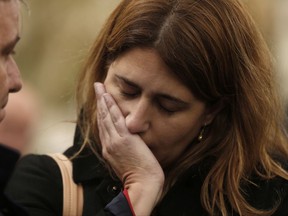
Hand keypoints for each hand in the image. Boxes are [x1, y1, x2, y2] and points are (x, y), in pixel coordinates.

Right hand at [94, 82, 163, 214]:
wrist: (143, 184)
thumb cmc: (138, 176)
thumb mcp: (124, 163)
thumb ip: (121, 151)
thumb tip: (124, 143)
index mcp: (109, 150)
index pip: (103, 127)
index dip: (101, 113)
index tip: (100, 103)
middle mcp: (108, 144)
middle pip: (102, 119)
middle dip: (99, 102)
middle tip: (97, 87)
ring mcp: (115, 141)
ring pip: (107, 117)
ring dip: (103, 100)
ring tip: (100, 87)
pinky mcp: (124, 139)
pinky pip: (116, 119)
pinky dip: (111, 107)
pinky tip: (108, 96)